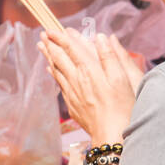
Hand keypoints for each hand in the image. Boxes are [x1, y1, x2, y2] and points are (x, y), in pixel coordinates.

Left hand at [38, 28, 139, 143]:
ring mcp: (72, 92)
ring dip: (48, 56)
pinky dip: (53, 73)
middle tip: (42, 34)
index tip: (52, 29)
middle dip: (51, 44)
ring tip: (41, 47)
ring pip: (56, 70)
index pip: (72, 49)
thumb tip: (101, 37)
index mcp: (90, 70)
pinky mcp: (72, 104)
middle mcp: (77, 79)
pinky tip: (50, 70)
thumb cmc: (123, 106)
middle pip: (60, 58)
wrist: (112, 135)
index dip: (62, 37)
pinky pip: (59, 83)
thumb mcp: (123, 79)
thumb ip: (111, 56)